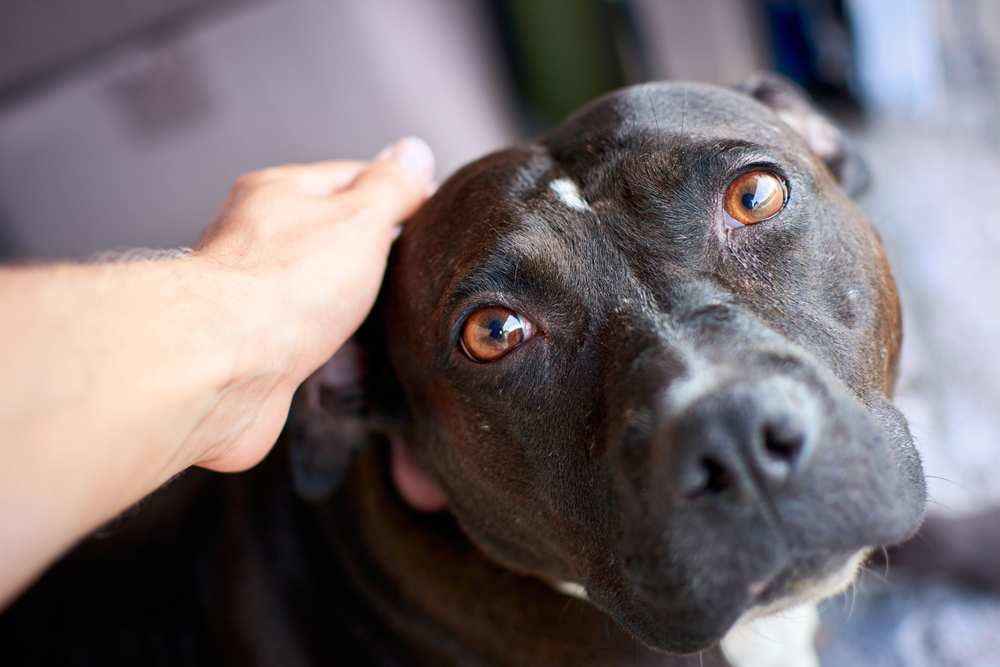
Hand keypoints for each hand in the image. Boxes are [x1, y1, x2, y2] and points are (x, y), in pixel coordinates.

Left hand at [190, 137, 434, 471]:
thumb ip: (390, 188)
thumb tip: (413, 153)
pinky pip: (301, 331)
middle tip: (416, 267)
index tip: (431, 211)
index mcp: (277, 192)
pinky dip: (328, 340)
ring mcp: (249, 291)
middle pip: (328, 232)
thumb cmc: (286, 284)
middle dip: (371, 250)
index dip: (394, 192)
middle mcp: (255, 236)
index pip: (350, 177)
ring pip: (313, 286)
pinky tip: (350, 353)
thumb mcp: (359, 219)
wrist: (225, 363)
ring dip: (347, 301)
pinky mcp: (250, 341)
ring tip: (389, 314)